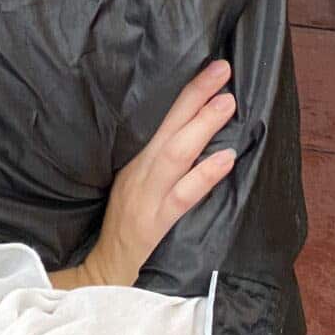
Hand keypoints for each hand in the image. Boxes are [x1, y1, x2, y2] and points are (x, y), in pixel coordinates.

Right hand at [67, 61, 236, 288]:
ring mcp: (148, 195)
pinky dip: (205, 175)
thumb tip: (193, 133)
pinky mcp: (156, 221)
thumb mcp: (133, 182)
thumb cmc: (124, 222)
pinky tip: (225, 158)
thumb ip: (158, 160)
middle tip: (222, 70)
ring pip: (176, 154)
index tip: (211, 68)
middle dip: (196, 96)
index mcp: (136, 160)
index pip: (163, 119)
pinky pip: (183, 195)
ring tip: (228, 104)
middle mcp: (141, 171)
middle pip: (169, 127)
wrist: (106, 266)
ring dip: (202, 126)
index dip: (188, 93)